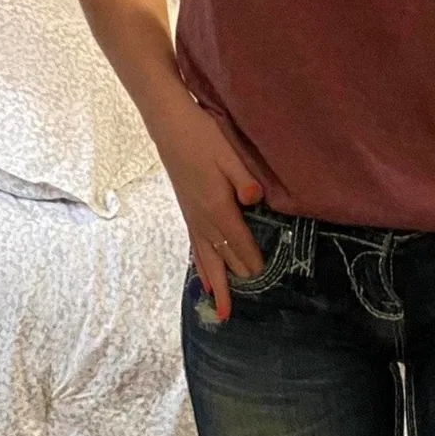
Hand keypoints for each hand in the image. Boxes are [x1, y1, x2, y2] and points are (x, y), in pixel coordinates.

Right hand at [150, 91, 265, 320]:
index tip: (265, 274)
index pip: (239, 242)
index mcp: (217, 206)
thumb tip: (256, 199)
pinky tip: (205, 281)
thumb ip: (243, 178)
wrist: (169, 125)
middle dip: (236, 279)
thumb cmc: (203, 136)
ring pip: (206, 259)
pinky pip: (196, 249)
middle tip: (244, 304)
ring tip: (221, 310)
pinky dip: (201, 268)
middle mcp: (203, 219)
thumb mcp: (229, 153)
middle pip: (223, 258)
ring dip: (216, 284)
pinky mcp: (187, 213)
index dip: (252, 260)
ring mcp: (193, 218)